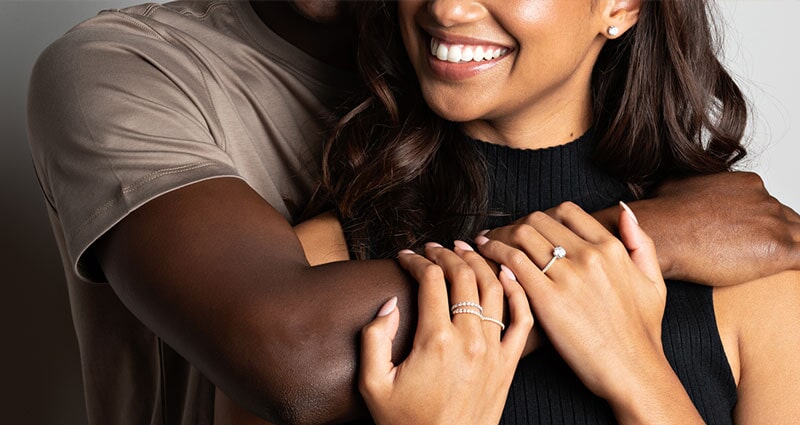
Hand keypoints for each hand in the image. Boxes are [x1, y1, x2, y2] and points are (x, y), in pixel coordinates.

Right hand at [358, 243, 532, 424]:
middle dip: (447, 254)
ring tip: (465, 250)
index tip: (406, 256)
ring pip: (494, 289)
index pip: (431, 280)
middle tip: (434, 249)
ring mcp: (494, 351)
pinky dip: (517, 292)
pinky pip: (522, 319)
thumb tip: (388, 304)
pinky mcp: (509, 364)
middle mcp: (469, 339)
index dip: (417, 260)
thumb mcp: (373, 384)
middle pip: (463, 276)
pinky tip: (507, 275)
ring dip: (480, 262)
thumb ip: (373, 339)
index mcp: (435, 340)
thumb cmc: (406, 423)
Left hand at [476, 202, 668, 402]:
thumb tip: (623, 211)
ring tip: (485, 243)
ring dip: (498, 235)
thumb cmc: (642, 332)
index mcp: (611, 247)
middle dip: (515, 224)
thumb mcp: (653, 282)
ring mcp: (568, 276)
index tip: (527, 226)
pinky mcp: (547, 299)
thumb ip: (640, 243)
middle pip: (539, 220)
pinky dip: (494, 254)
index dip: (541, 215)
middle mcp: (589, 255)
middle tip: (499, 235)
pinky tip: (485, 258)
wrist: (634, 370)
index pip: (566, 211)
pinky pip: (513, 262)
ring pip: (522, 235)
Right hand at [597, 172, 799, 284]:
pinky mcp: (778, 250)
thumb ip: (698, 185)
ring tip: (778, 259)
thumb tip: (687, 189)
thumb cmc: (664, 213)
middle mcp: (766, 201)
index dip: (763, 223)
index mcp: (749, 184)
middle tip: (761, 253)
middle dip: (780, 236)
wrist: (663, 232)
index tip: (752, 237)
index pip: (770, 205)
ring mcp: (774, 224)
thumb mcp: (681, 184)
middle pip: (788, 221)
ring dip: (792, 248)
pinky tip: (793, 267)